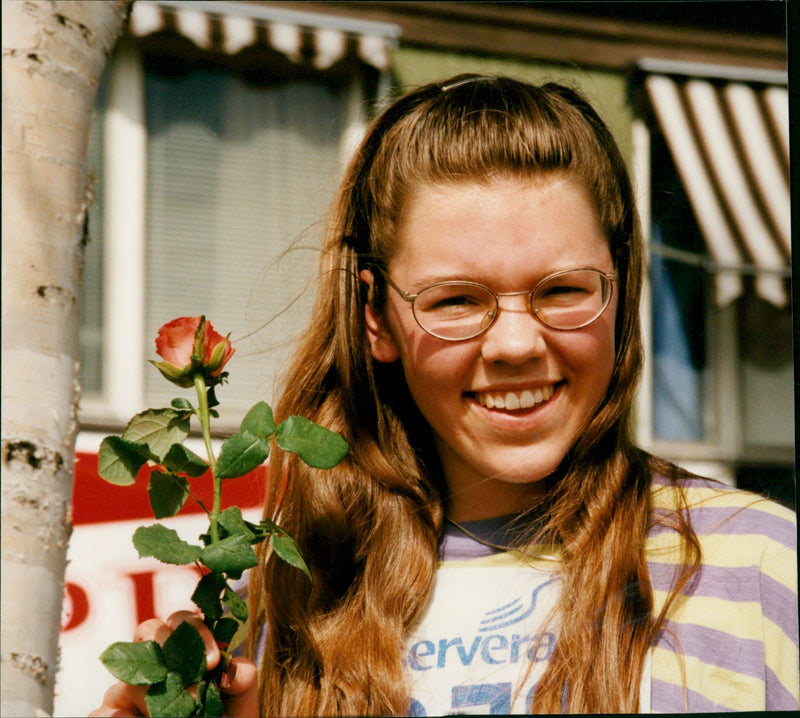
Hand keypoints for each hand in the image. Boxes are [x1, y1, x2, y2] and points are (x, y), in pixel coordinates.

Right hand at [89, 610, 258, 716]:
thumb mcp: (237, 705)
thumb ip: (240, 683)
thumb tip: (237, 669)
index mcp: (185, 650)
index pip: (183, 621)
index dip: (196, 631)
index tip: (213, 661)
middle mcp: (153, 661)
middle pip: (149, 629)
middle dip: (171, 650)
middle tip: (193, 688)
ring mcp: (126, 687)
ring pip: (130, 675)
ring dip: (155, 696)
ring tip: (177, 715)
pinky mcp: (108, 714)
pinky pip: (106, 712)